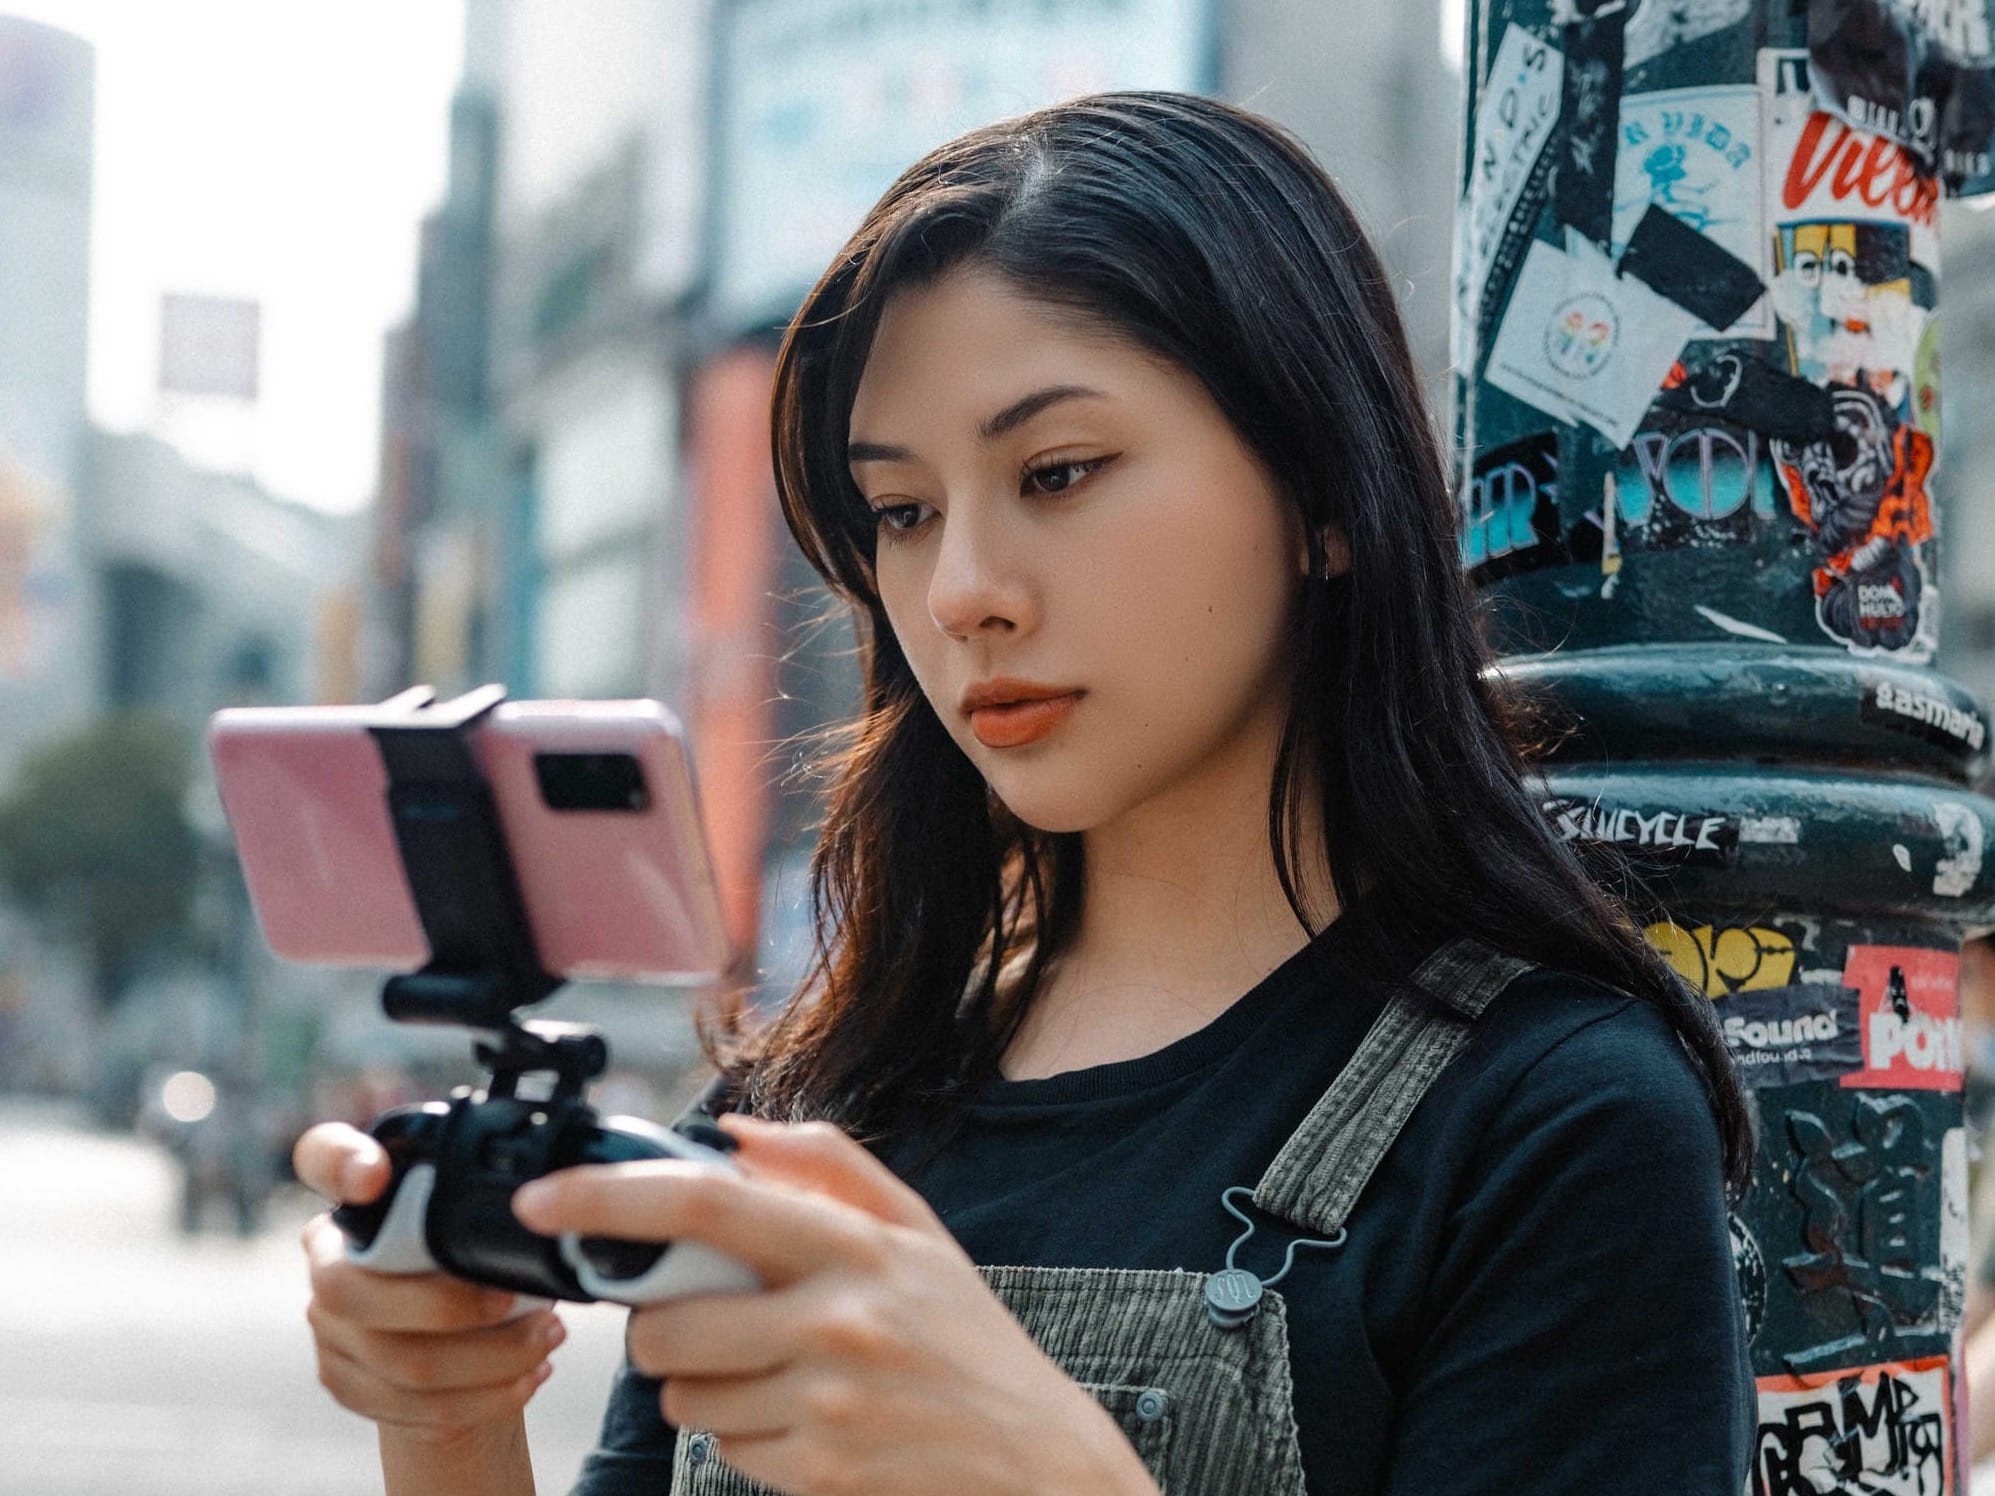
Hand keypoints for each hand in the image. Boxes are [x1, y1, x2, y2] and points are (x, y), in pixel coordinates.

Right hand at [293, 1122, 563, 1447]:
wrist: (459, 1339)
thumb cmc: (482, 1260)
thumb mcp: (489, 1221)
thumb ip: (499, 1202)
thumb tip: (558, 1196)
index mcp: (358, 1196)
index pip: (322, 1157)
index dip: (339, 1163)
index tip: (375, 1174)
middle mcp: (327, 1257)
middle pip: (352, 1289)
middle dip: (449, 1305)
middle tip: (518, 1300)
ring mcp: (329, 1325)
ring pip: (398, 1359)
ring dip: (490, 1358)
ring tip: (548, 1339)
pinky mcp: (345, 1381)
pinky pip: (411, 1405)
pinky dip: (482, 1396)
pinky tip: (528, 1376)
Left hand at [512, 1115, 1160, 1495]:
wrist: (1031, 1455)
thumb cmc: (964, 1334)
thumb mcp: (917, 1231)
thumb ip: (829, 1166)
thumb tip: (733, 1136)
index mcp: (852, 1245)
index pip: (706, 1207)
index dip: (609, 1199)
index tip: (544, 1201)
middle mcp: (836, 1320)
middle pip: (666, 1321)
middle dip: (659, 1323)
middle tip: (708, 1316)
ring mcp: (824, 1402)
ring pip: (682, 1394)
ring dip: (700, 1382)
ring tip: (771, 1370)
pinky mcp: (816, 1470)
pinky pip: (722, 1447)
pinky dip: (742, 1433)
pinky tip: (801, 1417)